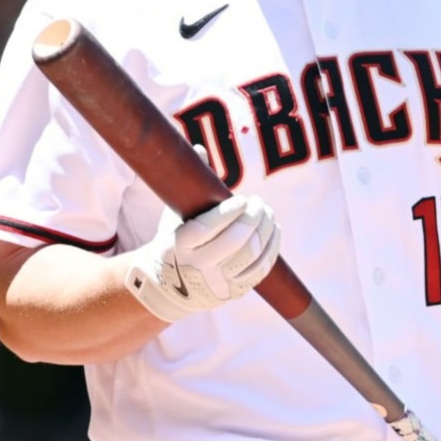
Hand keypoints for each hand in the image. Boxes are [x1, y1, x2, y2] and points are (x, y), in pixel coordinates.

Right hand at [125, 194, 279, 321]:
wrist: (167, 287)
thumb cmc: (173, 241)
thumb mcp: (173, 216)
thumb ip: (187, 184)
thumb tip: (199, 149)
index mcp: (178, 246)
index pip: (207, 228)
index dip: (229, 212)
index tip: (242, 198)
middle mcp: (196, 267)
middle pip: (234, 242)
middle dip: (253, 219)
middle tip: (259, 203)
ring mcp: (216, 282)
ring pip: (250, 256)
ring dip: (265, 231)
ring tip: (267, 213)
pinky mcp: (232, 292)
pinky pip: (259, 270)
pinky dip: (271, 248)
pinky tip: (274, 230)